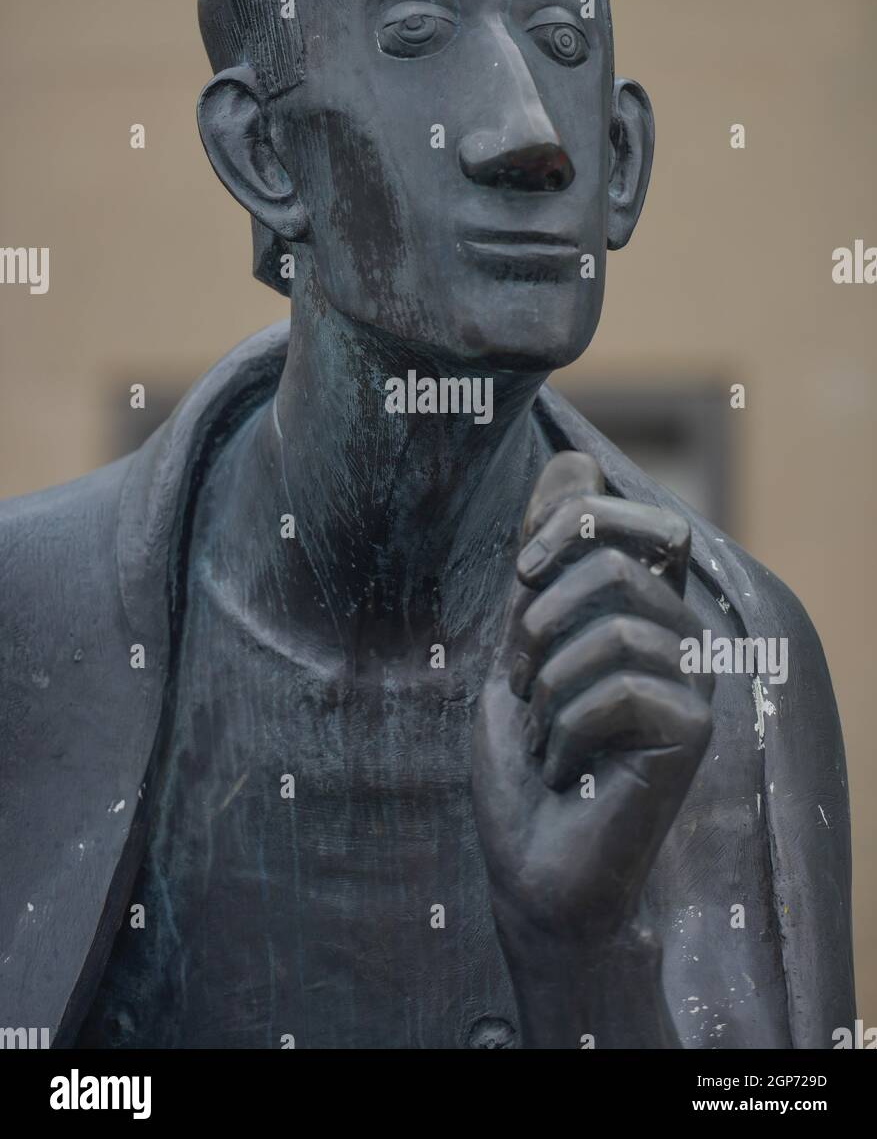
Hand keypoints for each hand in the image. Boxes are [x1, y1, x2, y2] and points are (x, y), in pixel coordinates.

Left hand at [473, 450, 713, 945]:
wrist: (531, 865)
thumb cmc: (525, 757)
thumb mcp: (519, 640)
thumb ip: (545, 560)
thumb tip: (572, 459)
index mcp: (643, 609)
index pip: (642, 518)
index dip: (576, 521)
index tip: (522, 573)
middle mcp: (680, 635)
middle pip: (624, 557)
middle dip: (544, 611)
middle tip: (520, 672)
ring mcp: (692, 683)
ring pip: (615, 622)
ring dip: (547, 681)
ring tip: (543, 730)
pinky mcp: (693, 731)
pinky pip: (620, 684)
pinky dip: (564, 726)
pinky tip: (566, 768)